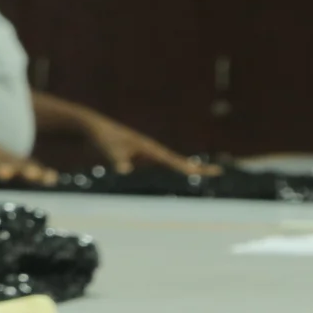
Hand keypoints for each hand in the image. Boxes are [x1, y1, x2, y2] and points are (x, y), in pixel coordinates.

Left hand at [79, 113, 217, 176]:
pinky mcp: (137, 159)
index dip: (192, 168)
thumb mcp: (110, 149)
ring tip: (204, 177)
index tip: (212, 171)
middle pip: (178, 163)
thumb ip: (119, 160)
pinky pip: (154, 169)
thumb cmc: (103, 137)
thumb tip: (126, 170)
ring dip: (183, 173)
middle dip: (196, 168)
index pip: (175, 161)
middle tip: (218, 172)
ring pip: (168, 167)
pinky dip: (165, 175)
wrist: (93, 128)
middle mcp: (151, 152)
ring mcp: (145, 156)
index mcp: (149, 149)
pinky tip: (171, 183)